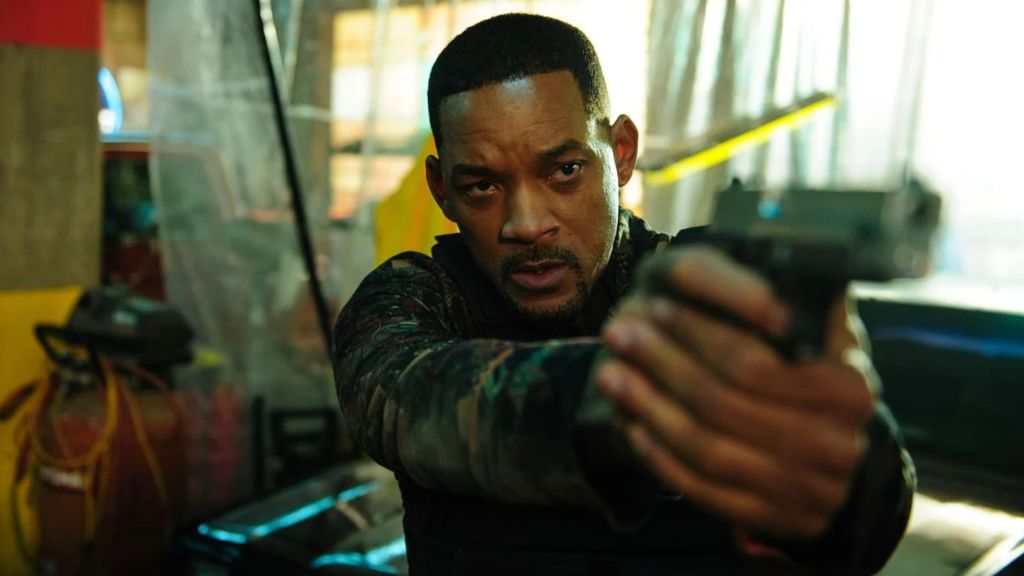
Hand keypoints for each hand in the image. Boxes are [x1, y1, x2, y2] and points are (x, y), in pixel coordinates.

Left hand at [595, 246, 875, 539]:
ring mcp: (807, 489)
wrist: (830, 446)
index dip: (702, 333)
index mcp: (850, 386)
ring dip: (649, 407)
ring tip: (610, 372)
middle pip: (725, 402)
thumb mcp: (817, 323)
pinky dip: (661, 457)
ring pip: (706, 446)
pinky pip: (703, 490)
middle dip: (663, 363)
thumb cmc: (807, 365)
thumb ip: (796, 297)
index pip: (760, 361)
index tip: (658, 305)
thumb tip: (770, 276)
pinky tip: (632, 425)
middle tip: (618, 331)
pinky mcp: (776, 519)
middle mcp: (838, 443)